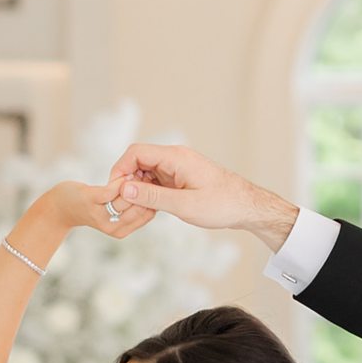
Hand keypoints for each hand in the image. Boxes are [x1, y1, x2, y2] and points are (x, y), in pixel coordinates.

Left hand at [17, 182, 149, 249]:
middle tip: (148, 174)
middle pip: (141, 207)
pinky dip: (120, 179)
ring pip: (128, 198)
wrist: (60, 208)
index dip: (155, 197)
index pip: (149, 214)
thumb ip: (132, 209)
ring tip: (136, 171)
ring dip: (134, 181)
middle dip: (147, 188)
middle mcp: (113, 226)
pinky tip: (123, 173)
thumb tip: (155, 193)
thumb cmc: (90, 207)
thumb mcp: (115, 213)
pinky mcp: (91, 200)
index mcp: (122, 230)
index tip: (155, 182)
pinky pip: (113, 190)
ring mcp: (101, 215)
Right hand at [106, 140, 299, 248]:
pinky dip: (149, 193)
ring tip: (135, 210)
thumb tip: (125, 189)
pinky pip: (156, 181)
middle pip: (138, 162)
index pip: (136, 153)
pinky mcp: (181, 178)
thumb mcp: (184, 204)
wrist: (247, 207)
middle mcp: (175, 158)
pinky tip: (149, 209)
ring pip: (145, 173)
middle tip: (122, 204)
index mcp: (175, 157)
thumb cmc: (222, 204)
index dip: (120, 170)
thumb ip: (153, 196)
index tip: (114, 191)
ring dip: (137, 189)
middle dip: (127, 181)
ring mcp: (178, 167)